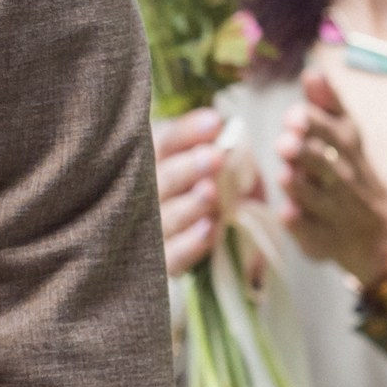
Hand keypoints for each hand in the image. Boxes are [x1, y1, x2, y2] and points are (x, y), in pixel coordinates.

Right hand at [154, 108, 257, 276]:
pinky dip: (189, 243)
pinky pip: (171, 255)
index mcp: (158, 160)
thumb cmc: (211, 195)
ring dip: (188, 204)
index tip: (216, 122)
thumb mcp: (225, 172)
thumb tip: (240, 146)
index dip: (189, 132)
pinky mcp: (161, 264)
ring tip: (210, 193)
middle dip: (188, 167)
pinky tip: (210, 229)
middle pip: (161, 177)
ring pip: (164, 216)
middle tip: (213, 157)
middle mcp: (145, 193)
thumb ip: (232, 159)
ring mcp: (149, 230)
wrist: (197, 248)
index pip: (167, 141)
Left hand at [278, 67, 386, 283]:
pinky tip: (286, 213)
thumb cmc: (352, 171)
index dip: (315, 124)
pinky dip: (300, 225)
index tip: (294, 115)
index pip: (335, 133)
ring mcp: (336, 212)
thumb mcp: (347, 135)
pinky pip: (312, 234)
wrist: (383, 233)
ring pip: (317, 199)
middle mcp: (344, 180)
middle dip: (306, 153)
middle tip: (285, 142)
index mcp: (347, 149)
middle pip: (326, 165)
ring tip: (285, 175)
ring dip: (300, 187)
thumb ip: (327, 105)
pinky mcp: (324, 241)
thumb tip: (311, 71)